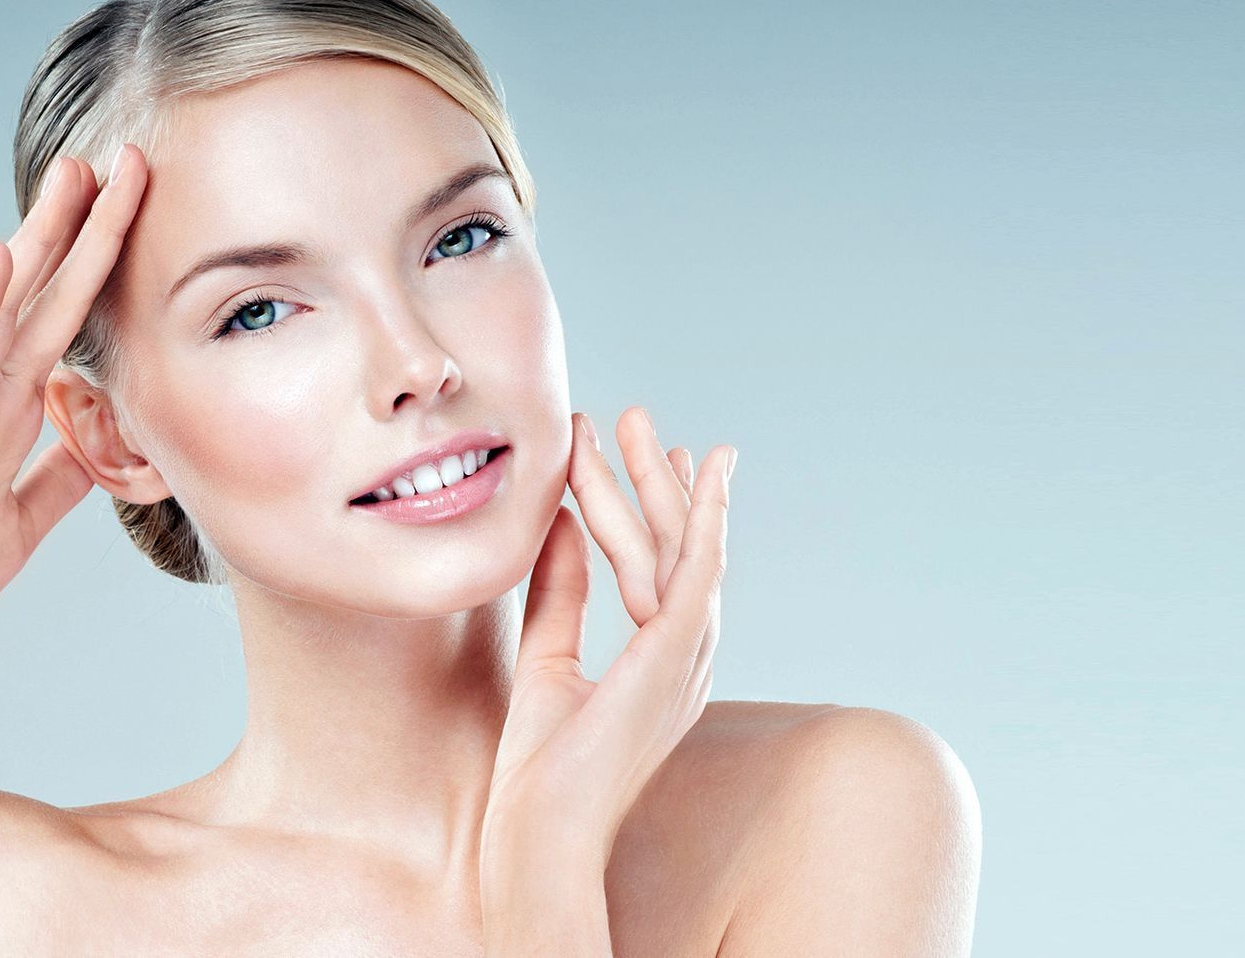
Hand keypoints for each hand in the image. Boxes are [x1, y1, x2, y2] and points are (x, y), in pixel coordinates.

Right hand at [0, 145, 147, 661]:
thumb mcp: (27, 518)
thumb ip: (60, 474)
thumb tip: (100, 442)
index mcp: (12, 410)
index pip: (67, 322)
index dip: (101, 267)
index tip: (132, 211)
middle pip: (46, 292)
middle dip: (85, 226)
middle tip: (119, 156)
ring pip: (11, 305)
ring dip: (42, 238)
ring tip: (73, 173)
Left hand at [481, 407, 735, 866]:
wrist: (539, 829)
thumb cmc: (539, 769)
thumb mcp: (545, 657)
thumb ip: (559, 591)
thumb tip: (556, 520)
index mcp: (663, 667)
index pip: (669, 569)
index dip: (661, 508)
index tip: (651, 455)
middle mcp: (688, 659)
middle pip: (679, 549)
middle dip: (659, 479)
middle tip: (635, 416)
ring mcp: (688, 658)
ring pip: (680, 548)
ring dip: (658, 480)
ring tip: (635, 422)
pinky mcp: (675, 656)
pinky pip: (697, 571)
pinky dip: (705, 517)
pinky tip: (701, 471)